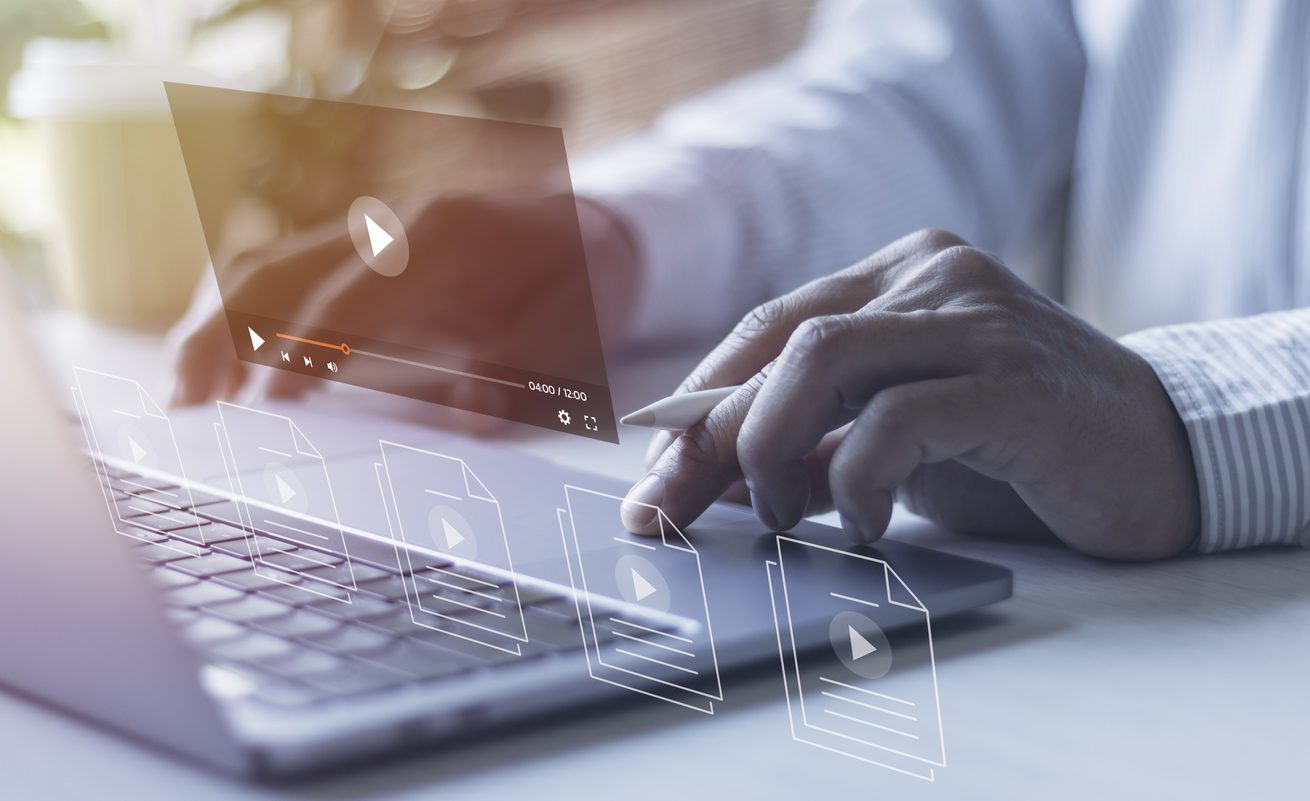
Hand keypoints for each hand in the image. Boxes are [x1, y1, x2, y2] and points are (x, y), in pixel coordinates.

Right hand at [168, 192, 639, 431]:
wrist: (601, 227)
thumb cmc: (586, 280)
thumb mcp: (580, 323)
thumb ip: (527, 363)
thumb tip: (466, 416)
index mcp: (444, 236)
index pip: (351, 293)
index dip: (307, 350)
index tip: (272, 405)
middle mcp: (393, 225)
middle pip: (278, 269)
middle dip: (225, 335)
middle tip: (189, 406)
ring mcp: (370, 235)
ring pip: (266, 268)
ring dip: (217, 327)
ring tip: (186, 396)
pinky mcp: (361, 257)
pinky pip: (283, 276)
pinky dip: (242, 320)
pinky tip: (223, 368)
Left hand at [622, 229, 1199, 560]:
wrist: (1161, 459)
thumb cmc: (1016, 450)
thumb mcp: (898, 438)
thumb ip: (820, 433)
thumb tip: (705, 474)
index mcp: (898, 278)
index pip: (768, 329)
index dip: (698, 404)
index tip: (653, 479)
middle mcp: (933, 278)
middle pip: (782, 344)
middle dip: (710, 437)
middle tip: (672, 512)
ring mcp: (977, 320)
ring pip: (823, 357)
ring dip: (773, 447)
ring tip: (783, 514)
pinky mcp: (1016, 379)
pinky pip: (900, 416)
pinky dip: (858, 476)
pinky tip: (866, 521)